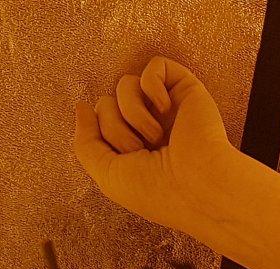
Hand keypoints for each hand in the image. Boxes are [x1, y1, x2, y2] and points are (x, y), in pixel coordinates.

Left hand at [71, 57, 242, 235]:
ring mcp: (167, 108)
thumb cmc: (157, 190)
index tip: (123, 158)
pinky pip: (155, 66)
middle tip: (140, 150)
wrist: (197, 186)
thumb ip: (85, 142)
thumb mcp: (106, 175)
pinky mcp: (185, 90)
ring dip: (133, 113)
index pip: (98, 122)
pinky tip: (165, 108)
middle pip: (106, 103)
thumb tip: (83, 107)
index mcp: (132, 148)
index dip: (101, 136)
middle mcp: (148, 127)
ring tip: (155, 137)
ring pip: (125, 85)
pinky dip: (152, 85)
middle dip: (116, 129)